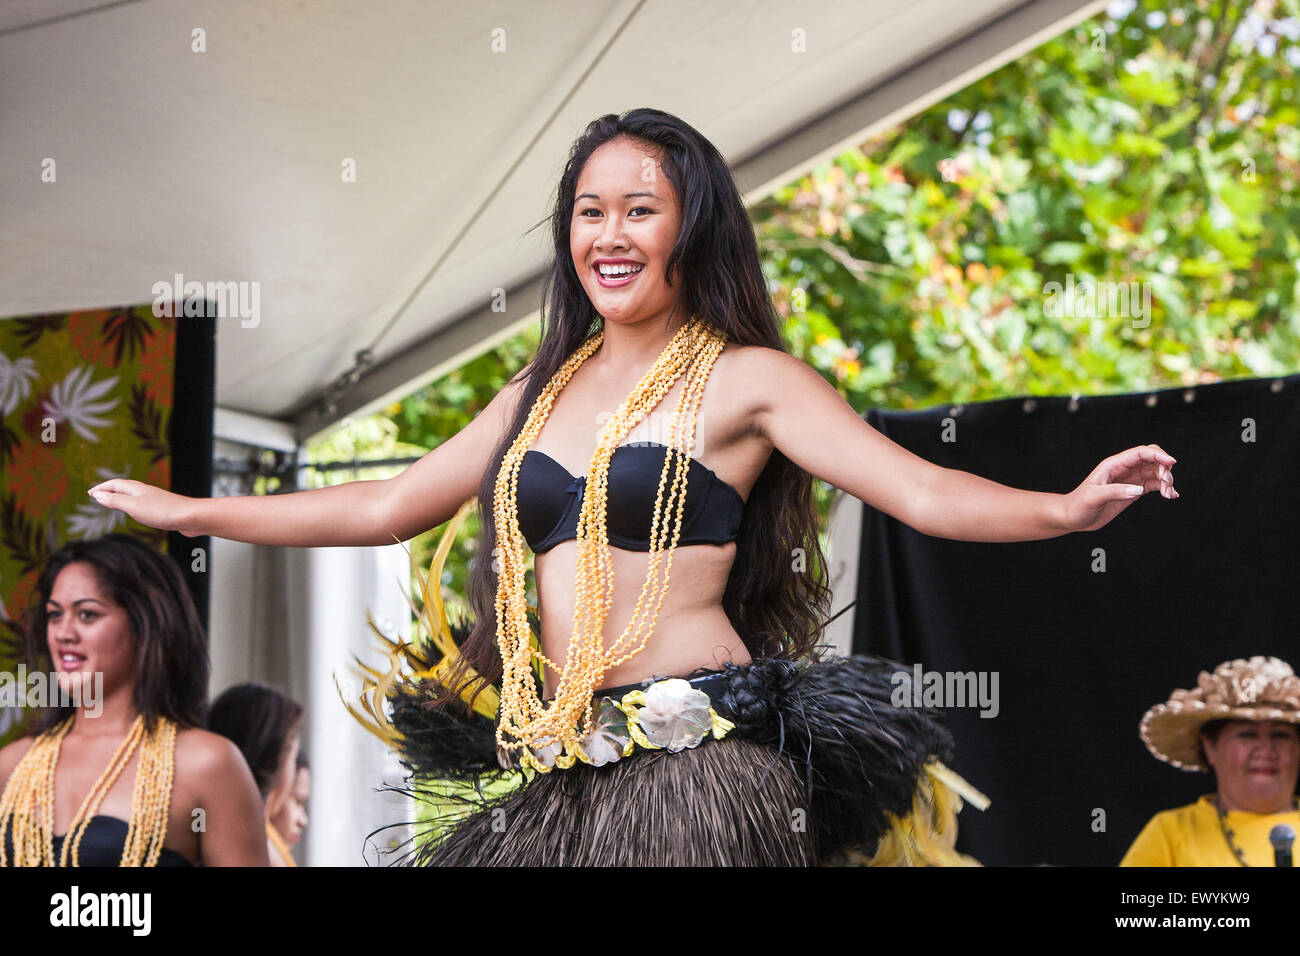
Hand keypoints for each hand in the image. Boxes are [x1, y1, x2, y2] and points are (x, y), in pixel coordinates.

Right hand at [87, 479, 198, 535]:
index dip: (101, 488)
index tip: (89, 493)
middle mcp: (146, 491)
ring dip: (122, 497)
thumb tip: (97, 494)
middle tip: (98, 495)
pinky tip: (140, 512)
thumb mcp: (133, 506)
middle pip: (124, 487)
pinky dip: (135, 505)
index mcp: (137, 489)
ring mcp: (156, 499)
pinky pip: (145, 504)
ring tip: (116, 502)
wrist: (192, 517)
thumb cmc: (163, 511)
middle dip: (110, 489)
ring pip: (135, 495)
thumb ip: (114, 501)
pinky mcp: (165, 509)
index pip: (114, 484)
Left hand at [1061, 444, 1177, 532]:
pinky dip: (1164, 488)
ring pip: (1155, 472)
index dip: (1158, 455)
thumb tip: (1138, 490)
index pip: (1140, 453)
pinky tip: (1170, 496)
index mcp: (1113, 465)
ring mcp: (1129, 479)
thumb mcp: (1094, 498)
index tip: (1171, 463)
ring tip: (1168, 494)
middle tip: (1166, 483)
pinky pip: (1153, 484)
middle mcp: (1123, 469)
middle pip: (1151, 459)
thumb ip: (1115, 492)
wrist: (1072, 517)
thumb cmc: (1078, 506)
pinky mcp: (1133, 490)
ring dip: (1166, 480)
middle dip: (1164, 467)